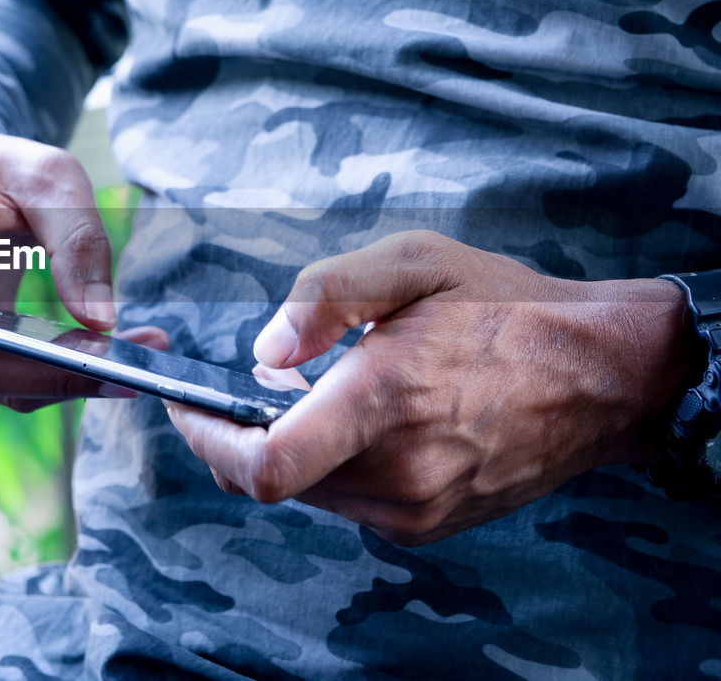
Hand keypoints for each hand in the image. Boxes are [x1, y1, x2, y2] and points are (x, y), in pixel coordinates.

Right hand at [0, 102, 123, 407]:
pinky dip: (69, 377)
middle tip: (125, 355)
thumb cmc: (0, 173)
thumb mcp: (49, 175)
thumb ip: (76, 237)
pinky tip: (124, 355)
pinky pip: (12, 388)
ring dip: (69, 378)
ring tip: (146, 348)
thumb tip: (98, 321)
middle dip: (48, 369)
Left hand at [167, 230, 701, 544]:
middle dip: (237, 433)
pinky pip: (346, 501)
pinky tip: (353, 420)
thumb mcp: (414, 261)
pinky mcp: (427, 524)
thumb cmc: (505, 309)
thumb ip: (326, 295)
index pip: (264, 465)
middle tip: (244, 383)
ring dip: (284, 448)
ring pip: (306, 493)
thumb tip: (262, 348)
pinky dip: (326, 464)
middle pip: (272, 480)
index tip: (183, 406)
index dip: (204, 441)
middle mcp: (397, 471)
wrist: (602, 376)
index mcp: (384, 402)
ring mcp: (415, 508)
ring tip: (307, 391)